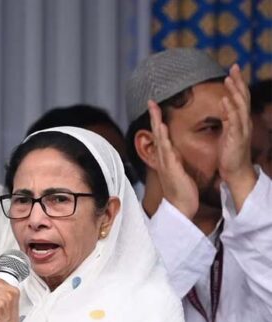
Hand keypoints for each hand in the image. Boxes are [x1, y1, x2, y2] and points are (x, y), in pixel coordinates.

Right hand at [148, 100, 199, 218]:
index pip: (161, 136)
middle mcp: (163, 159)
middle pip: (156, 133)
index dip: (158, 121)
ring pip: (160, 139)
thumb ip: (175, 161)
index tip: (156, 107)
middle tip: (151, 101)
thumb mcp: (178, 172)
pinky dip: (163, 138)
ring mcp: (165, 163)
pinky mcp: (170, 168)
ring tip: (154, 109)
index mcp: (166, 158)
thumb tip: (173, 152)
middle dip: (154, 117)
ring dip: (156, 123)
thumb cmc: (182, 192)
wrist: (181, 208)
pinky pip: (166, 150)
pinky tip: (161, 128)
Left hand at [218, 64, 254, 186]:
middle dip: (239, 82)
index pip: (240, 98)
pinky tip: (225, 101)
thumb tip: (223, 103)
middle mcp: (244, 122)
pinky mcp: (236, 137)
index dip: (238, 83)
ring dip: (235, 92)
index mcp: (240, 120)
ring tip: (229, 80)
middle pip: (243, 98)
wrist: (235, 171)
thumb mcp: (227, 131)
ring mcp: (241, 129)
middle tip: (234, 67)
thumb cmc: (230, 152)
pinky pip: (234, 121)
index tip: (232, 70)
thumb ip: (227, 117)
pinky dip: (230, 110)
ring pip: (240, 107)